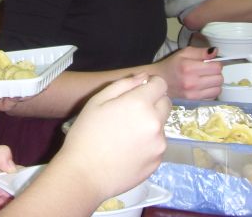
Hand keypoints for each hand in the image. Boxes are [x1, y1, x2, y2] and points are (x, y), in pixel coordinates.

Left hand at [0, 146, 15, 215]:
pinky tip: (3, 206)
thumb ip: (0, 153)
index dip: (20, 174)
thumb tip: (14, 167)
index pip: (16, 172)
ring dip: (13, 200)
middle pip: (18, 187)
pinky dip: (11, 209)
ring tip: (0, 199)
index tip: (18, 178)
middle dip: (17, 188)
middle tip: (5, 190)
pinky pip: (9, 211)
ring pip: (15, 200)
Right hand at [53, 74, 170, 200]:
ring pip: (162, 125)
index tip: (142, 89)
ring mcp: (159, 144)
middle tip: (132, 112)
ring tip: (127, 135)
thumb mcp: (97, 101)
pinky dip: (148, 143)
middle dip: (154, 102)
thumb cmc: (86, 134)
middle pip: (166, 103)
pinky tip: (129, 150)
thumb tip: (144, 77)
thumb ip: (123, 84)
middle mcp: (156, 122)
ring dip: (151, 124)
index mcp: (140, 103)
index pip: (161, 84)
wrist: (85, 174)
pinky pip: (157, 145)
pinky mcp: (157, 162)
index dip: (152, 84)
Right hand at [154, 46, 221, 99]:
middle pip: (219, 79)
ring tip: (206, 79)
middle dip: (216, 73)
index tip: (210, 63)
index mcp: (189, 67)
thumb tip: (215, 51)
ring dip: (215, 83)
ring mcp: (193, 94)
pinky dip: (210, 91)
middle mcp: (192, 82)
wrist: (159, 80)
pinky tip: (203, 86)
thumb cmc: (172, 64)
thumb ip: (200, 52)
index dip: (216, 64)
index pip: (216, 67)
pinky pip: (212, 97)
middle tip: (208, 71)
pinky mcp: (194, 101)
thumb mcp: (184, 53)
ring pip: (218, 89)